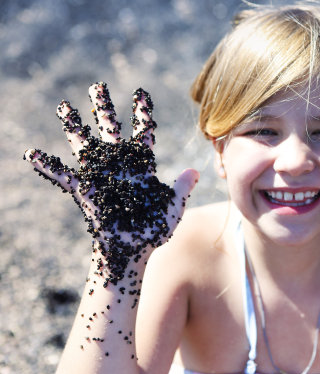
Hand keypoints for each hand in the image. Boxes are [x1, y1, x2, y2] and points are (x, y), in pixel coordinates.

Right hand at [24, 82, 197, 285]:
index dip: (142, 114)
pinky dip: (49, 166)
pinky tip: (32, 154)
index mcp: (141, 168)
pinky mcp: (86, 192)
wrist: (131, 252)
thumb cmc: (153, 231)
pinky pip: (64, 176)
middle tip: (97, 86)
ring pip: (85, 145)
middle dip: (103, 109)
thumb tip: (196, 171)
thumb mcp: (172, 209)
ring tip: (63, 106)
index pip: (143, 134)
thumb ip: (181, 188)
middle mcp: (120, 168)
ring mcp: (101, 177)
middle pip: (110, 131)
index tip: (141, 94)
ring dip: (74, 127)